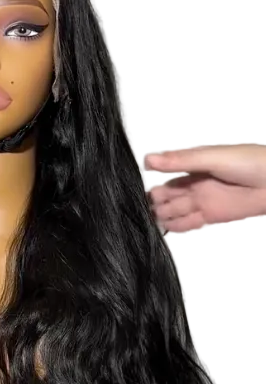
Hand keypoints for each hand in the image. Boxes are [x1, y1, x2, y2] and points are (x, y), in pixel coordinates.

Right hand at [144, 144, 265, 232]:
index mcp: (192, 165)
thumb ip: (179, 161)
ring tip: (147, 218)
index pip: (164, 175)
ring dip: (161, 214)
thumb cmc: (249, 162)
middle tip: (138, 207)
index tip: (134, 190)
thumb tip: (148, 160)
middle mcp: (194, 183)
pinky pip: (189, 222)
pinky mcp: (212, 215)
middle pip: (167, 195)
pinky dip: (176, 226)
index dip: (150, 182)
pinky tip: (164, 226)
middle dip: (153, 201)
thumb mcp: (209, 157)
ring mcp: (202, 200)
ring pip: (174, 209)